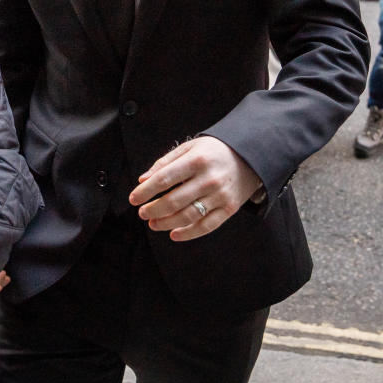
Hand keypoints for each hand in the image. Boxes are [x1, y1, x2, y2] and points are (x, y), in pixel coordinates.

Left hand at [129, 137, 262, 241]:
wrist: (249, 157)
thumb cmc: (213, 152)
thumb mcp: (189, 148)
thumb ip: (165, 163)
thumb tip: (143, 180)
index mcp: (196, 161)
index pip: (164, 178)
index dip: (146, 191)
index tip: (133, 198)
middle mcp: (209, 179)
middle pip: (174, 200)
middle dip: (153, 209)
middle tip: (142, 213)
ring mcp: (220, 195)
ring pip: (188, 216)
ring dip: (166, 223)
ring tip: (153, 223)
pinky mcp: (229, 209)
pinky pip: (207, 226)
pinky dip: (188, 233)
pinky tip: (174, 234)